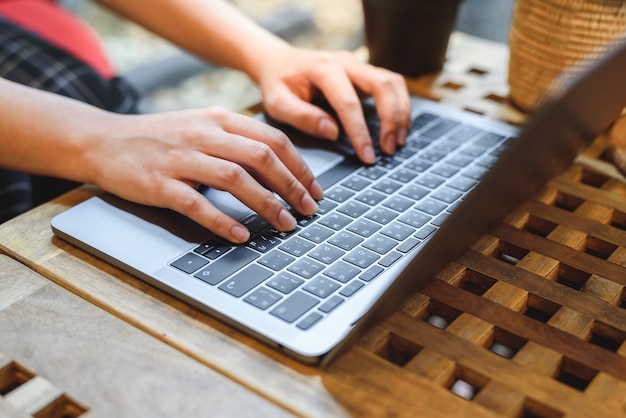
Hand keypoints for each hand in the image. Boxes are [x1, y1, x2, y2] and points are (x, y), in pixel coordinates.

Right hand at [88, 107, 322, 242]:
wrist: (104, 140)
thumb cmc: (160, 138)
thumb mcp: (201, 126)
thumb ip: (236, 140)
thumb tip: (280, 167)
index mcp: (218, 118)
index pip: (272, 138)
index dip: (299, 166)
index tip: (315, 189)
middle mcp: (203, 133)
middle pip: (261, 156)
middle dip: (292, 186)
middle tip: (309, 210)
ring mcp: (180, 157)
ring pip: (235, 178)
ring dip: (267, 203)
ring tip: (286, 224)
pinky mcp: (159, 183)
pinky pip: (197, 204)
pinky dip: (223, 220)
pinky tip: (242, 234)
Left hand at [255, 47, 410, 163]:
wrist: (279, 62)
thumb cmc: (278, 84)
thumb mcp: (277, 102)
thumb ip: (302, 117)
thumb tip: (333, 132)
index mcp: (323, 69)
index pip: (348, 103)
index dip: (360, 132)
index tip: (367, 155)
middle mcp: (346, 62)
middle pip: (382, 85)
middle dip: (391, 119)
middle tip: (389, 149)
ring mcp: (359, 65)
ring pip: (393, 82)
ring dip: (401, 112)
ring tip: (397, 141)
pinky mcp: (366, 73)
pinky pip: (392, 85)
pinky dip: (399, 106)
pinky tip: (396, 128)